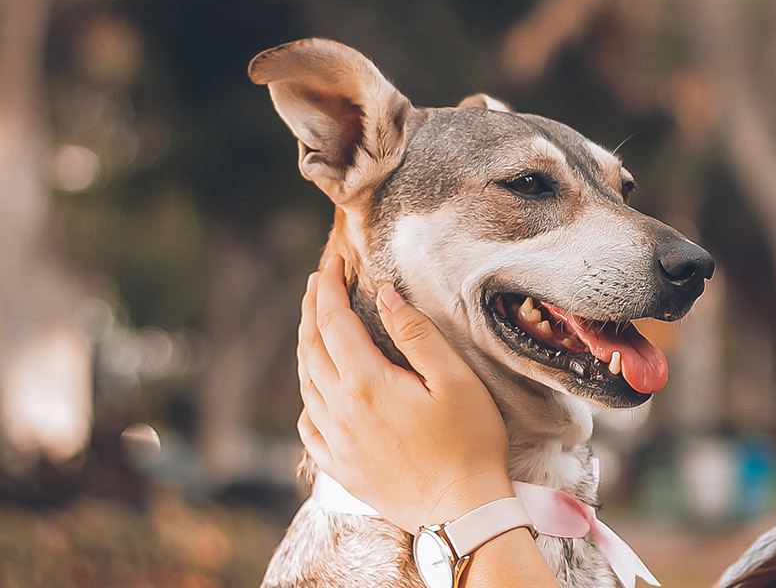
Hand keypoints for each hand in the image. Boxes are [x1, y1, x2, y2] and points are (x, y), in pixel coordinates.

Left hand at [296, 254, 514, 530]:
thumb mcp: (455, 380)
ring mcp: (336, 443)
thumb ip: (416, 333)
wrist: (461, 514)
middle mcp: (340, 411)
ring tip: (316, 325)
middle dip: (311, 309)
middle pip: (311, 348)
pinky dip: (309, 397)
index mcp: (366, 384)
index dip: (328, 287)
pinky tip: (318, 391)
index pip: (333, 321)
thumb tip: (384, 294)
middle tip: (317, 281)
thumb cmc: (469, 444)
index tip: (332, 262)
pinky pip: (309, 426)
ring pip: (306, 385)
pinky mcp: (340, 468)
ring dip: (307, 348)